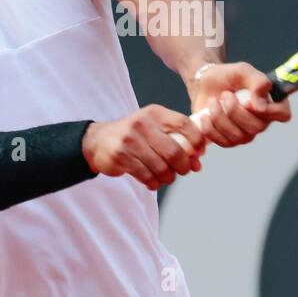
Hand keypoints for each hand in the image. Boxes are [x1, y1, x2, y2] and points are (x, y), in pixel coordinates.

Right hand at [81, 105, 205, 190]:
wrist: (98, 141)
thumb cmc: (134, 136)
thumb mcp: (154, 128)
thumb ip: (176, 141)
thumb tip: (197, 163)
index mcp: (155, 113)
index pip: (184, 124)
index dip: (197, 141)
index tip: (198, 154)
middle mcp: (143, 123)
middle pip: (175, 151)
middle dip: (183, 166)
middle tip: (183, 171)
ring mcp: (130, 140)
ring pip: (161, 167)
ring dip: (168, 178)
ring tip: (165, 178)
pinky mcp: (121, 156)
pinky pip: (146, 176)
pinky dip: (154, 183)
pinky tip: (152, 182)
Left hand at [188, 62, 292, 147]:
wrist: (205, 84)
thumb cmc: (228, 76)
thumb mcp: (243, 71)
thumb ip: (258, 82)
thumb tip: (261, 106)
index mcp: (270, 103)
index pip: (283, 114)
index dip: (270, 111)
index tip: (249, 101)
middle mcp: (262, 121)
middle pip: (256, 127)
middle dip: (235, 111)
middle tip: (225, 95)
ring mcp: (246, 134)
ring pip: (238, 136)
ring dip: (220, 117)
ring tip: (213, 101)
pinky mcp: (229, 141)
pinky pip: (223, 142)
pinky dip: (211, 128)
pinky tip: (206, 115)